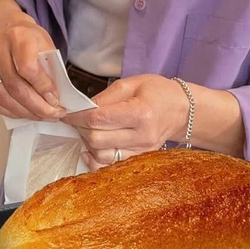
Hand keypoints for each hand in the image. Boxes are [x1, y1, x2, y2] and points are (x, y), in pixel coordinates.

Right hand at [0, 17, 63, 120]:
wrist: (7, 29)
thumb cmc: (29, 39)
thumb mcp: (45, 45)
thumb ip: (50, 69)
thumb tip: (55, 98)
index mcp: (17, 36)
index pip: (27, 68)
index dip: (42, 87)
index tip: (56, 100)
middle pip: (15, 86)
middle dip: (37, 106)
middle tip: (53, 114)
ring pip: (3, 97)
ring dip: (25, 112)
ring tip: (41, 116)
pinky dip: (10, 112)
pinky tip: (24, 114)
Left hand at [59, 74, 189, 170]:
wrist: (182, 110)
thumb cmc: (158, 92)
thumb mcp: (131, 84)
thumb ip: (105, 97)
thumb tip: (82, 108)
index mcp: (140, 113)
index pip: (98, 119)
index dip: (77, 116)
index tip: (66, 112)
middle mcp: (141, 136)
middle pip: (97, 139)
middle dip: (80, 129)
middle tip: (76, 119)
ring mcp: (142, 150)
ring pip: (101, 155)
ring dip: (87, 143)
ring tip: (86, 130)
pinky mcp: (140, 158)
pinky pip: (111, 164)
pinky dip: (96, 157)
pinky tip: (91, 146)